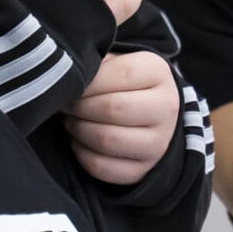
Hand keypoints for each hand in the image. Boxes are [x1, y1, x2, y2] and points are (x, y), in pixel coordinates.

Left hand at [64, 51, 178, 185]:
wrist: (149, 113)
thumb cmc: (122, 83)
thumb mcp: (116, 62)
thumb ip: (96, 64)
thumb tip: (67, 75)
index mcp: (159, 73)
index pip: (121, 74)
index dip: (88, 80)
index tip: (71, 83)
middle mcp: (166, 108)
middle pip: (112, 109)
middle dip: (79, 106)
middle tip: (66, 104)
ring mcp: (158, 143)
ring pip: (106, 140)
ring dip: (78, 130)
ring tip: (70, 120)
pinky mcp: (143, 169)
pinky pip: (102, 166)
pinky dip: (81, 154)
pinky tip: (78, 140)